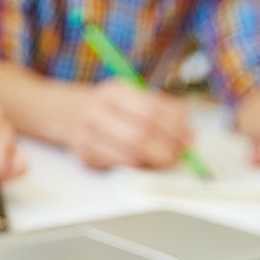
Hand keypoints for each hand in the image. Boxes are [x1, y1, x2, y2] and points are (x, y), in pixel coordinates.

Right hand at [68, 79, 193, 170]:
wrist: (68, 113)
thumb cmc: (112, 108)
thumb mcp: (133, 97)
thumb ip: (164, 112)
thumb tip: (190, 138)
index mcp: (116, 91)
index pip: (152, 111)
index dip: (174, 129)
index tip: (188, 140)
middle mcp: (98, 110)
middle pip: (140, 134)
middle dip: (166, 150)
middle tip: (177, 158)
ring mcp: (86, 133)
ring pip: (129, 155)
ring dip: (153, 162)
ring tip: (163, 162)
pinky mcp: (83, 155)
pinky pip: (117, 166)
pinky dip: (136, 168)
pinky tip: (143, 164)